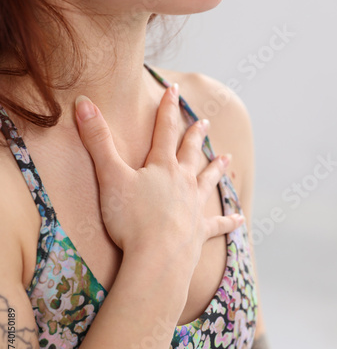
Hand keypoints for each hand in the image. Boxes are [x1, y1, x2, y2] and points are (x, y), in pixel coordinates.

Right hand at [74, 83, 243, 280]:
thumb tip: (84, 103)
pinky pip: (218, 224)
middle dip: (195, 135)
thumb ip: (98, 141)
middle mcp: (183, 182)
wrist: (157, 258)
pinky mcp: (200, 232)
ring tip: (226, 157)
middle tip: (204, 122)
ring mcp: (194, 207)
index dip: (167, 108)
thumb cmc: (131, 219)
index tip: (174, 90)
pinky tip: (239, 218)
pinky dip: (229, 221)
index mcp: (162, 168)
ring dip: (216, 168)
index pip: (165, 130)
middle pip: (190, 153)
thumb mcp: (110, 177)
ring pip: (208, 181)